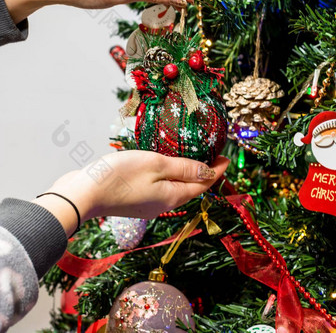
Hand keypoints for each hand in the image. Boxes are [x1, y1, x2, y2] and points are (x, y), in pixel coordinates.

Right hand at [33, 151, 228, 236]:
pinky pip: (160, 188)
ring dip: (186, 175)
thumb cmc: (120, 175)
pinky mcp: (134, 201)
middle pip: (190, 189)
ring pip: (175, 189)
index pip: (203, 184)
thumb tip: (209, 173)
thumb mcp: (156, 165)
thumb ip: (183, 168)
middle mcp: (163, 204)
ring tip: (192, 158)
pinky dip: (169, 177)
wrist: (83, 194)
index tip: (227, 158)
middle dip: (204, 174)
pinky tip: (164, 167)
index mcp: (173, 196)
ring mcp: (148, 205)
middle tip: (213, 156)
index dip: (217, 171)